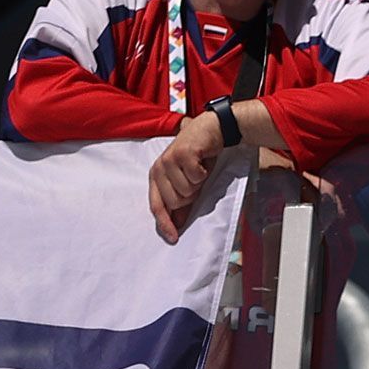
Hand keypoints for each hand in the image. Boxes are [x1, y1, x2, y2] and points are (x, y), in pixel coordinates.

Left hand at [148, 111, 228, 242]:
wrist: (212, 129)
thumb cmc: (199, 157)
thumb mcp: (189, 181)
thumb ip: (182, 202)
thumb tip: (177, 225)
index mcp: (156, 176)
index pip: (156, 206)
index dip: (165, 223)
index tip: (173, 238)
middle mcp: (159, 168)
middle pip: (175, 201)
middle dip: (191, 195)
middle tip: (196, 180)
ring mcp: (169, 160)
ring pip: (187, 190)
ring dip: (199, 183)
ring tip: (199, 169)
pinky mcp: (183, 154)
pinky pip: (196, 178)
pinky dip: (204, 173)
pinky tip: (203, 162)